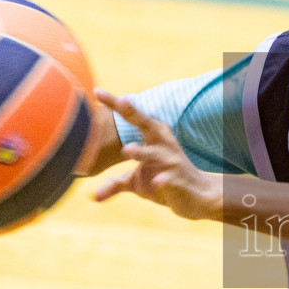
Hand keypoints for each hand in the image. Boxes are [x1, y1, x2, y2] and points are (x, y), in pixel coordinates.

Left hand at [91, 91, 221, 220]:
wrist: (197, 195)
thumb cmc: (162, 180)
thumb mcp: (136, 182)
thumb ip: (114, 184)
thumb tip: (92, 197)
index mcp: (153, 136)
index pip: (132, 117)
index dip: (115, 104)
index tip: (97, 91)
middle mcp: (163, 143)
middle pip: (146, 124)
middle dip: (133, 113)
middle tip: (121, 101)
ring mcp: (171, 161)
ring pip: (154, 154)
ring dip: (141, 152)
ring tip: (127, 149)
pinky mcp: (178, 180)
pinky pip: (169, 179)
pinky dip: (163, 180)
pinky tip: (156, 182)